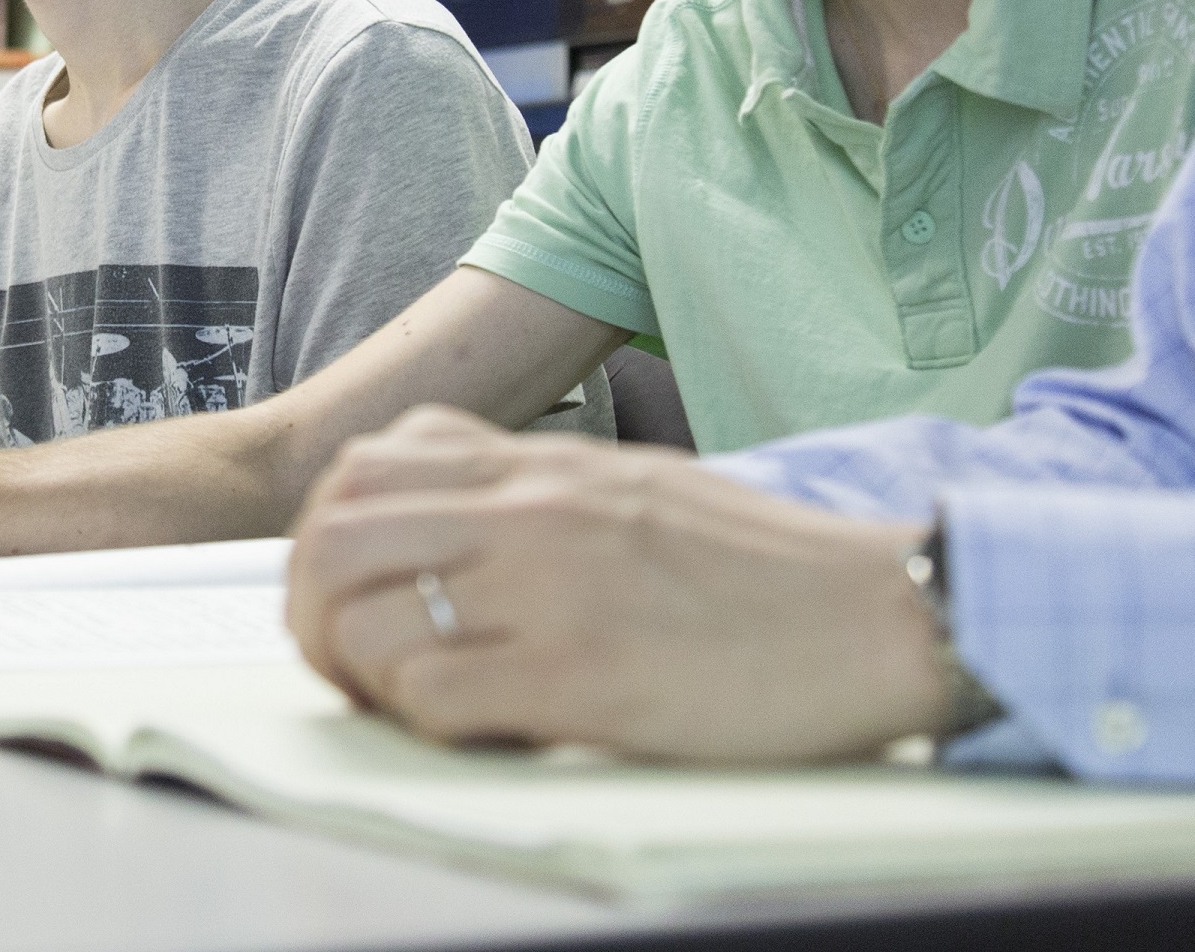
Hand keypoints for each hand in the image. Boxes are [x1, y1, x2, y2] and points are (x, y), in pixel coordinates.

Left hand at [285, 405, 951, 762]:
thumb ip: (535, 493)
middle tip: (340, 656)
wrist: (886, 613)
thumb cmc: (770, 568)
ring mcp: (549, 589)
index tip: (346, 585)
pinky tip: (466, 731)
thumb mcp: (634, 488)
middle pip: (334, 536)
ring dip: (355, 670)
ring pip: (362, 615)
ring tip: (393, 702)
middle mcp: (528, 511)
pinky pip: (432, 695)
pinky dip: (421, 722)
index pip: (366, 464)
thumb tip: (446, 531)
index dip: (325, 531)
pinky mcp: (581, 676)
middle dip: (308, 604)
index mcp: (543, 463)